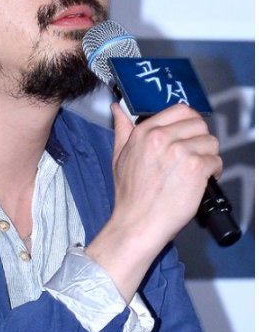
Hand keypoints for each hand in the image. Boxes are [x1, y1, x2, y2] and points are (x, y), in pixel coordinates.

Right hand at [86, 103, 221, 301]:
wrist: (137, 222)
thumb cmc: (129, 194)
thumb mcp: (119, 156)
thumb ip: (121, 129)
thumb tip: (117, 110)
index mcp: (145, 132)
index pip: (180, 110)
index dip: (189, 121)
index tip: (189, 133)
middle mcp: (162, 138)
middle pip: (199, 123)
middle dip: (200, 138)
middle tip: (195, 153)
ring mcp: (180, 152)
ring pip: (210, 141)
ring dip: (208, 155)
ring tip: (198, 168)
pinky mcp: (195, 169)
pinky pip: (215, 160)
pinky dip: (213, 171)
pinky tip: (202, 180)